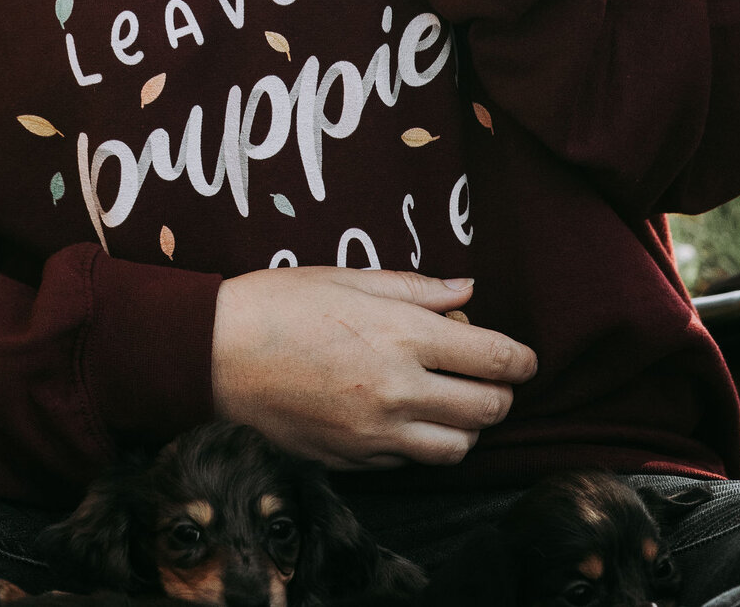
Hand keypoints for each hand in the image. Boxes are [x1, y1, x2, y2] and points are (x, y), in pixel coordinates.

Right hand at [211, 266, 535, 467]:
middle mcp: (397, 390)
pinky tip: (407, 417)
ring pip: (456, 448)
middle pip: (486, 410)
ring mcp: (375, 433)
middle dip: (501, 395)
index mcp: (402, 335)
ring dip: (467, 428)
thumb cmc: (278, 304)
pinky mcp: (353, 461)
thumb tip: (467, 291)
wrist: (213, 355)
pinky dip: (422, 444)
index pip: (492, 358)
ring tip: (452, 402)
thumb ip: (416, 288)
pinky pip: (410, 462)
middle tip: (493, 379)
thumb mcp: (348, 277)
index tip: (526, 359)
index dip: (521, 360)